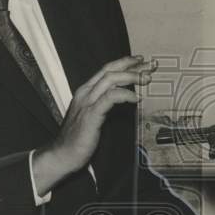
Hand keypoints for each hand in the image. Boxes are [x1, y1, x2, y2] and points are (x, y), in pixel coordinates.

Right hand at [33, 55, 155, 187]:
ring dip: (132, 77)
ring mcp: (87, 102)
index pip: (107, 70)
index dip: (125, 63)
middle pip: (110, 71)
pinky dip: (124, 94)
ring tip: (147, 79)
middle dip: (132, 66)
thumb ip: (104, 103)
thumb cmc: (79, 137)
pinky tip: (135, 98)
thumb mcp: (93, 115)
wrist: (63, 154)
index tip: (141, 61)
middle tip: (151, 66)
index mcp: (86, 91)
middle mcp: (86, 92)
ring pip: (111, 80)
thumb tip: (122, 97)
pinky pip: (110, 98)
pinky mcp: (91, 115)